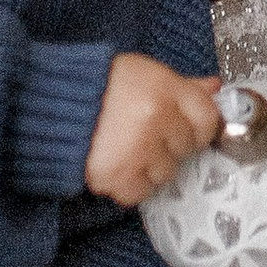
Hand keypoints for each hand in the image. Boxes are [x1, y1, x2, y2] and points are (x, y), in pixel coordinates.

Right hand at [83, 53, 220, 206]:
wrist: (52, 103)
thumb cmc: (100, 85)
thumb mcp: (145, 73)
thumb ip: (182, 85)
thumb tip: (214, 88)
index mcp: (165, 88)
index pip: (207, 118)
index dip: (200, 127)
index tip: (189, 130)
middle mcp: (157, 117)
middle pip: (186, 147)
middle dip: (170, 144)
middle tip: (145, 134)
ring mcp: (139, 148)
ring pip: (166, 172)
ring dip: (150, 166)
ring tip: (126, 147)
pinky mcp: (118, 175)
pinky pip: (141, 193)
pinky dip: (130, 185)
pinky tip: (117, 165)